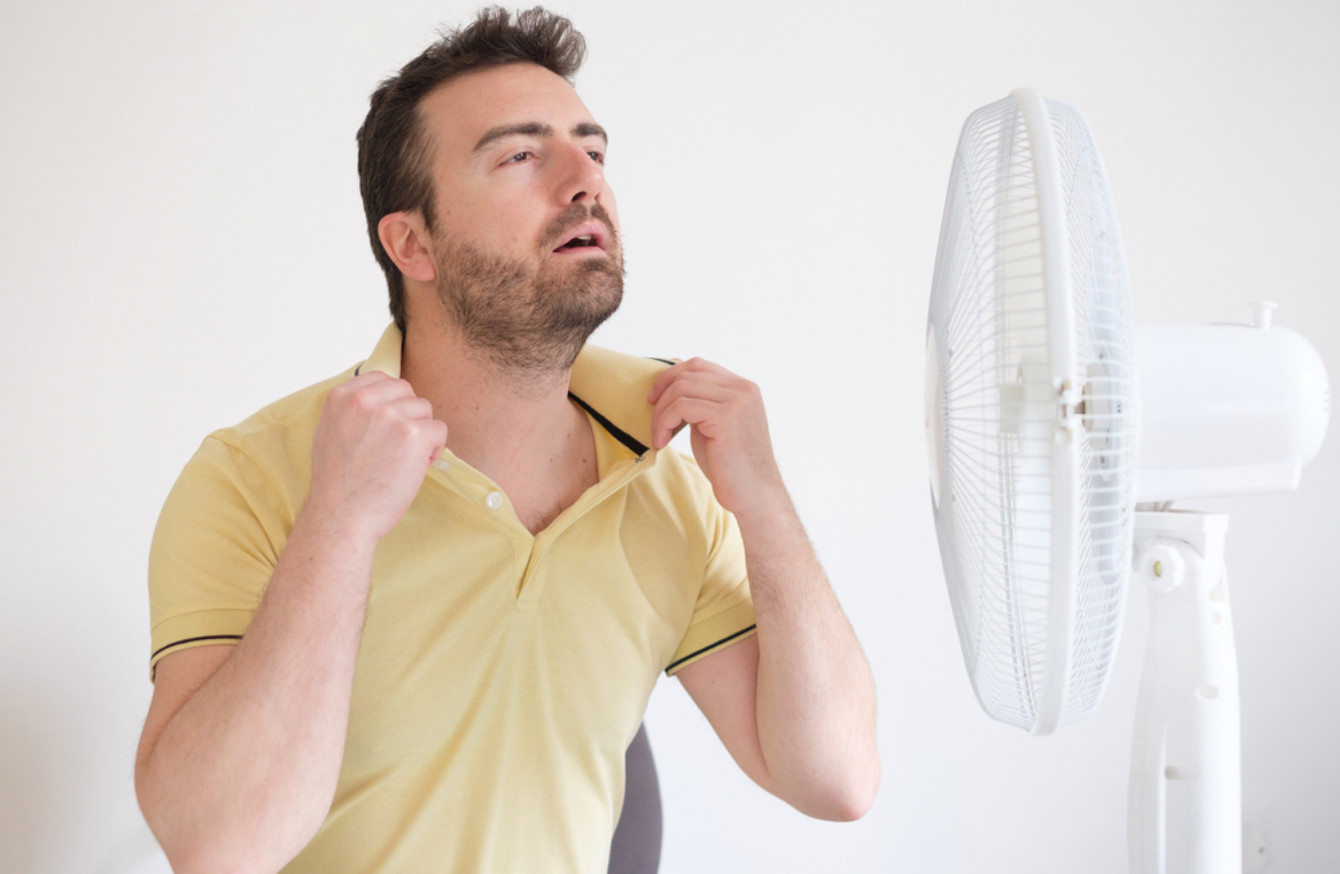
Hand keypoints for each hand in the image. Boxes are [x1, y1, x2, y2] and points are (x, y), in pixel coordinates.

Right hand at [304, 371, 447, 541]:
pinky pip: (440, 430)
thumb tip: (380, 397)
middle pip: (406, 392)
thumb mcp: (330, 432)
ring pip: (425, 410)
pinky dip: (434, 450)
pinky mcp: (414, 434)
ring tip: (403, 460)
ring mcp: (390, 415)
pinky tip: (416, 468)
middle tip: (396, 448)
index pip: (382, 379)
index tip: (387, 429)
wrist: (341, 517)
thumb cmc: (337, 483)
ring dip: (421, 434)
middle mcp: (364, 400)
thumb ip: (352, 410)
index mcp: (341, 396)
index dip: (391, 404)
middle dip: (408, 417)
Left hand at [647, 358, 786, 518]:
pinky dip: (664, 422)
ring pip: (682, 389)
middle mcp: (743, 388)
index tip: (654, 397)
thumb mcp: (713, 425)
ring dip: (661, 413)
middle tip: (653, 420)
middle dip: (662, 394)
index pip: (699, 365)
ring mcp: (737, 400)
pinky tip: (661, 442)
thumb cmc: (730, 466)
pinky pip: (681, 407)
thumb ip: (701, 403)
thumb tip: (673, 384)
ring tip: (658, 437)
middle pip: (688, 372)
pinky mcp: (726, 416)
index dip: (670, 376)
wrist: (754, 495)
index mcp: (743, 387)